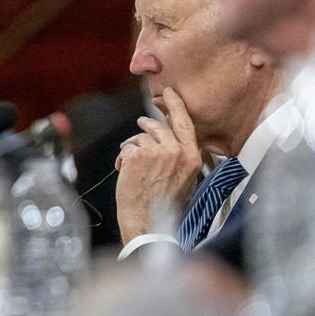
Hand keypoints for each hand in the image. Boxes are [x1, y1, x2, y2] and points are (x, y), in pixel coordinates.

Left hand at [115, 87, 200, 242]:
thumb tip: (167, 139)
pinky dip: (122, 159)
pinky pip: (127, 148)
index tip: (168, 93)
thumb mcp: (184, 180)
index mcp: (192, 158)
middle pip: (158, 127)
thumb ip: (178, 157)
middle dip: (146, 126)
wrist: (149, 223)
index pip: (184, 123)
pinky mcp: (137, 156)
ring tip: (129, 166)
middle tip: (140, 125)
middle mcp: (177, 152)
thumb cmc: (164, 207)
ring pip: (140, 138)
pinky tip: (123, 172)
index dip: (175, 106)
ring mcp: (156, 152)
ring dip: (132, 148)